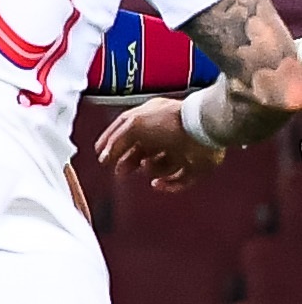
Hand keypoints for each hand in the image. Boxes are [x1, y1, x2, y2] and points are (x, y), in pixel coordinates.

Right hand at [98, 92, 223, 189]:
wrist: (202, 130)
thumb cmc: (169, 121)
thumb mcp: (132, 125)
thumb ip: (116, 140)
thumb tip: (105, 155)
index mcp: (153, 118)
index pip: (129, 132)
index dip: (115, 145)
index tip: (103, 156)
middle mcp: (168, 134)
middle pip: (143, 152)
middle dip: (130, 162)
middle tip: (121, 170)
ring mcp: (182, 150)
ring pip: (160, 167)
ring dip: (150, 170)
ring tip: (146, 166)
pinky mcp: (195, 166)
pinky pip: (178, 182)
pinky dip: (167, 185)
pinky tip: (158, 183)